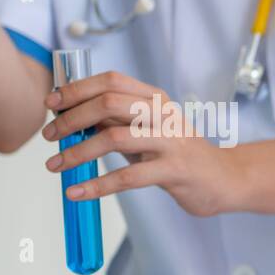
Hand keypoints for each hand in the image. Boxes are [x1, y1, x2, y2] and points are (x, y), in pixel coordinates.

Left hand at [42, 71, 245, 216]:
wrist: (225, 179)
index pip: (111, 81)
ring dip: (77, 152)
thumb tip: (72, 117)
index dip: (77, 89)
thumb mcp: (150, 130)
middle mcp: (164, 115)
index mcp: (156, 99)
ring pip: (114, 137)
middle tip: (49, 136)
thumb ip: (118, 120)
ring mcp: (172, 142)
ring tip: (56, 165)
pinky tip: (78, 193)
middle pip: (109, 103)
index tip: (51, 104)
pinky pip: (129, 177)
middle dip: (71, 119)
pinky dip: (98, 185)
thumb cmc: (181, 154)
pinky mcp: (175, 170)